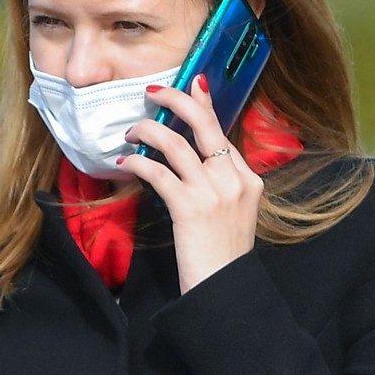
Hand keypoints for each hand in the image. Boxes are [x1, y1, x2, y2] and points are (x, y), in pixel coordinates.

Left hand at [115, 75, 263, 293]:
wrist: (224, 289)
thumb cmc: (224, 257)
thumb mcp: (235, 215)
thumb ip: (221, 187)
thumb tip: (191, 165)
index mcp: (248, 179)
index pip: (222, 132)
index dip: (203, 105)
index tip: (191, 84)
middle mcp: (233, 179)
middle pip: (204, 123)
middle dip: (176, 99)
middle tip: (153, 92)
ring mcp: (213, 192)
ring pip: (175, 142)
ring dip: (147, 131)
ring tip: (131, 133)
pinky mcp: (190, 207)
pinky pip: (157, 172)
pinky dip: (138, 163)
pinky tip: (125, 163)